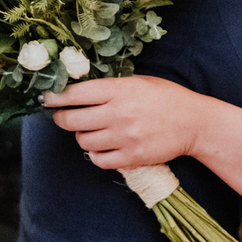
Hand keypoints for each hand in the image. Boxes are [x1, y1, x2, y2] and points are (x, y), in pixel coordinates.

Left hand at [45, 76, 209, 169]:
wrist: (194, 123)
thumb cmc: (166, 98)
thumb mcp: (138, 82)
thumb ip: (110, 86)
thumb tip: (75, 90)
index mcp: (119, 90)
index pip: (74, 94)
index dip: (55, 97)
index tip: (47, 99)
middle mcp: (118, 113)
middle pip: (71, 120)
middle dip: (62, 118)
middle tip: (63, 117)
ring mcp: (124, 137)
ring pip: (82, 141)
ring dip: (83, 136)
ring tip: (92, 131)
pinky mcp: (131, 157)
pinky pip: (98, 160)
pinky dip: (96, 154)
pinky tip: (103, 147)